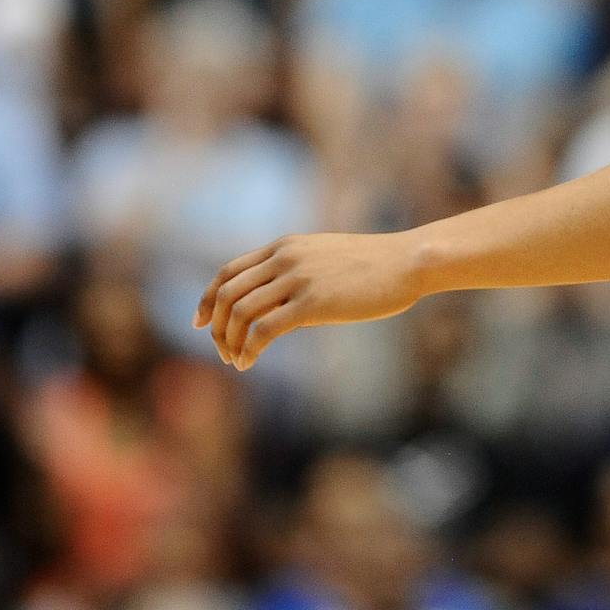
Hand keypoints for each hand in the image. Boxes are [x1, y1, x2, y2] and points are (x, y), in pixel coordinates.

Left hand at [195, 231, 423, 368]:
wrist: (408, 261)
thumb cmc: (375, 266)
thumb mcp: (326, 259)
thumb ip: (297, 273)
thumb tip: (279, 302)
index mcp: (285, 246)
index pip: (228, 271)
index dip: (206, 298)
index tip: (200, 323)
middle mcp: (285, 258)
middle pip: (226, 294)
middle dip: (216, 327)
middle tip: (223, 351)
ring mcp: (298, 279)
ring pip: (240, 313)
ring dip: (230, 342)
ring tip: (237, 360)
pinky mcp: (313, 302)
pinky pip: (264, 329)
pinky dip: (249, 349)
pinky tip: (250, 362)